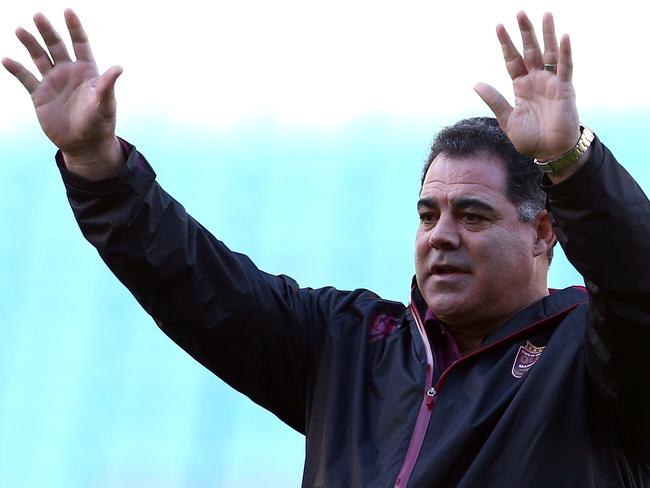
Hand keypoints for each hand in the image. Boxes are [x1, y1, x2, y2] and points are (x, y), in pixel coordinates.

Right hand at [2, 9, 124, 179]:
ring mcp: (53, 82)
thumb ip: (108, 85)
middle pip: (56, 46)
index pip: (80, 44)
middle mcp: (69, 72)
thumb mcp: (105, 103)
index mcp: (87, 71)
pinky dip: (17, 69)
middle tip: (38, 16)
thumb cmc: (100, 123)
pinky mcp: (40, 96)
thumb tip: (119, 68)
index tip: (68, 11)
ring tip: (20, 29)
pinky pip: (26, 78)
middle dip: (48, 31)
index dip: (74, 28)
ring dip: (30, 43)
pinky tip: (7, 59)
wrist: (85, 145)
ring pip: (39, 57)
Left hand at [474, 12, 579, 160]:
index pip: (512, 60)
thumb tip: (476, 84)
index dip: (506, 44)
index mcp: (521, 87)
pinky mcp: (565, 89)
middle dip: (525, 33)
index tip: (498, 26)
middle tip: (519, 12)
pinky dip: (565, 53)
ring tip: (544, 14)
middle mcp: (536, 80)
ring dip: (547, 35)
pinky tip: (563, 37)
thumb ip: (495, 100)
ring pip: (549, 53)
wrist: (549, 152)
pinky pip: (565, 68)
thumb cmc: (530, 138)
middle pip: (530, 51)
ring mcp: (551, 83)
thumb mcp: (507, 119)